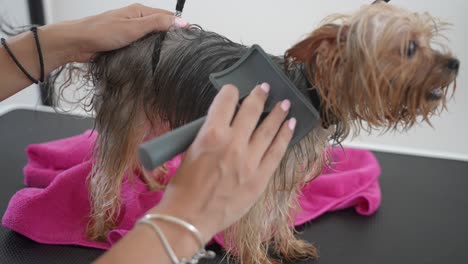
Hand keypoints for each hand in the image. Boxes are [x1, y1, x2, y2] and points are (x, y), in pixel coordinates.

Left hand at [63, 4, 187, 61]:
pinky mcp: (126, 44)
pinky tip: (152, 61)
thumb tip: (180, 22)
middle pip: (162, 28)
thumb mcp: (133, 27)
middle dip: (171, 38)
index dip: (180, 26)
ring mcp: (131, 33)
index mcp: (140, 11)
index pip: (168, 16)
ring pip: (153, 40)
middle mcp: (136, 20)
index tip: (190, 37)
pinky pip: (143, 49)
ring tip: (169, 57)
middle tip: (181, 50)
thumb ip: (157, 24)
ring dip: (159, 48)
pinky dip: (149, 54)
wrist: (77, 44)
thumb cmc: (99, 32)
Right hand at [151, 83, 295, 240]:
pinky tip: (291, 125)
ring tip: (285, 103)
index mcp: (211, 133)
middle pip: (251, 110)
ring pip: (269, 129)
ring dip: (278, 113)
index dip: (231, 92)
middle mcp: (234, 143)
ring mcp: (250, 161)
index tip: (234, 91)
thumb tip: (223, 125)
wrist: (189, 218)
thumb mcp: (189, 151)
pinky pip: (277, 152)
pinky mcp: (261, 178)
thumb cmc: (182, 187)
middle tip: (266, 88)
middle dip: (260, 95)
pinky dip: (285, 136)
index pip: (226, 101)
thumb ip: (208, 134)